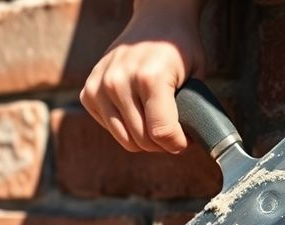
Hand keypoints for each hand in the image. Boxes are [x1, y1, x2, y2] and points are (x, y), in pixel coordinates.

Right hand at [80, 1, 203, 152]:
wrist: (155, 21)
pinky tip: (138, 113)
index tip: (185, 142)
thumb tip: (183, 144)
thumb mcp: (196, 75)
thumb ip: (190, 111)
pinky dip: (126, 128)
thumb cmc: (178, 48)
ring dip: (145, 140)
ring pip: (125, 139)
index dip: (177, 144)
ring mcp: (100, 86)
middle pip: (142, 140)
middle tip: (174, 134)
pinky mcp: (88, 92)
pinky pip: (110, 128)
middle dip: (163, 144)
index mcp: (150, 78)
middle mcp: (119, 82)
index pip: (161, 133)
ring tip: (158, 126)